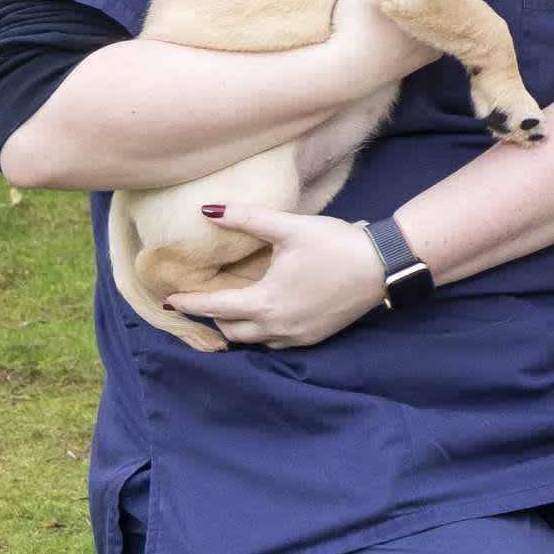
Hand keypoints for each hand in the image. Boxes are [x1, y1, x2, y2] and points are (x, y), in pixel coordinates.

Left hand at [167, 204, 393, 347]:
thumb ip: (246, 218)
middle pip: (229, 331)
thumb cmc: (336, 245)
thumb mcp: (289, 227)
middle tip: (202, 302)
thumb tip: (207, 210)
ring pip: (253, 341)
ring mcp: (297, 335)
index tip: (168, 300)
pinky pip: (276, 342)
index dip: (188, 303)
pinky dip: (262, 333)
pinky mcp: (315, 337)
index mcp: (265, 302)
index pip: (213, 307)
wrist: (384, 266)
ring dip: (238, 328)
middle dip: (212, 318)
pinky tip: (267, 316)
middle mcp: (276, 326)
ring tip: (231, 311)